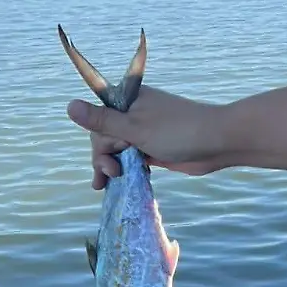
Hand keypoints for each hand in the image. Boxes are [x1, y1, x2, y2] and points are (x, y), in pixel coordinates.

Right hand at [68, 86, 232, 189]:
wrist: (217, 142)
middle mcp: (133, 114)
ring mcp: (144, 132)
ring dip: (111, 167)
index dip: (97, 144)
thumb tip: (69, 106)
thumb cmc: (178, 130)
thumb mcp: (135, 128)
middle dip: (103, 159)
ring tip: (108, 185)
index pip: (98, 121)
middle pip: (105, 138)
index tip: (103, 164)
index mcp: (127, 101)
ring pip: (117, 150)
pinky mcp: (153, 148)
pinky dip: (125, 170)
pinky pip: (131, 159)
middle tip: (109, 177)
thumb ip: (102, 121)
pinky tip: (120, 182)